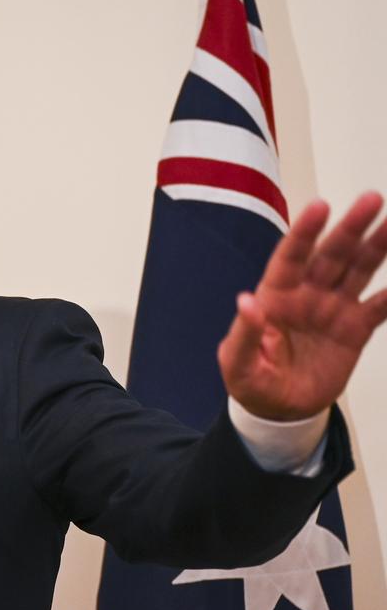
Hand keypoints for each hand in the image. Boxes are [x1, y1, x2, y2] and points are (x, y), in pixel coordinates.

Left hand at [220, 191, 386, 420]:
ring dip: (376, 247)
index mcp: (276, 296)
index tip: (321, 206)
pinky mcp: (354, 330)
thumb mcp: (237, 361)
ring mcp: (332, 310)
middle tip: (372, 199)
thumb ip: (244, 332)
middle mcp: (307, 295)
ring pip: (358, 271)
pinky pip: (379, 307)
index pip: (291, 256)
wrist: (278, 410)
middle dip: (351, 227)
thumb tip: (246, 301)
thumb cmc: (251, 379)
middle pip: (331, 255)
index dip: (305, 232)